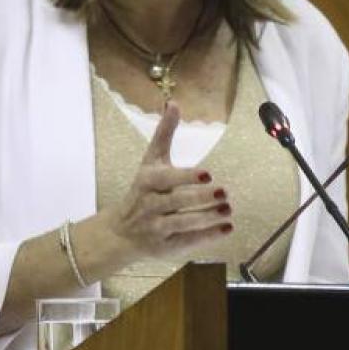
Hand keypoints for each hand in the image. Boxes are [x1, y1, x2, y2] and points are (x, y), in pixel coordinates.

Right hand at [105, 103, 231, 260]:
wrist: (120, 232)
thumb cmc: (141, 190)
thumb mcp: (150, 161)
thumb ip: (163, 134)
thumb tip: (173, 103)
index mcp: (147, 182)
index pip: (166, 179)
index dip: (186, 177)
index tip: (207, 174)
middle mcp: (149, 205)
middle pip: (177, 202)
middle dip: (201, 198)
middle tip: (225, 193)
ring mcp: (157, 228)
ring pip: (184, 223)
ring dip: (208, 218)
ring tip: (228, 210)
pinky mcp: (165, 246)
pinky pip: (188, 241)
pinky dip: (208, 236)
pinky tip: (227, 228)